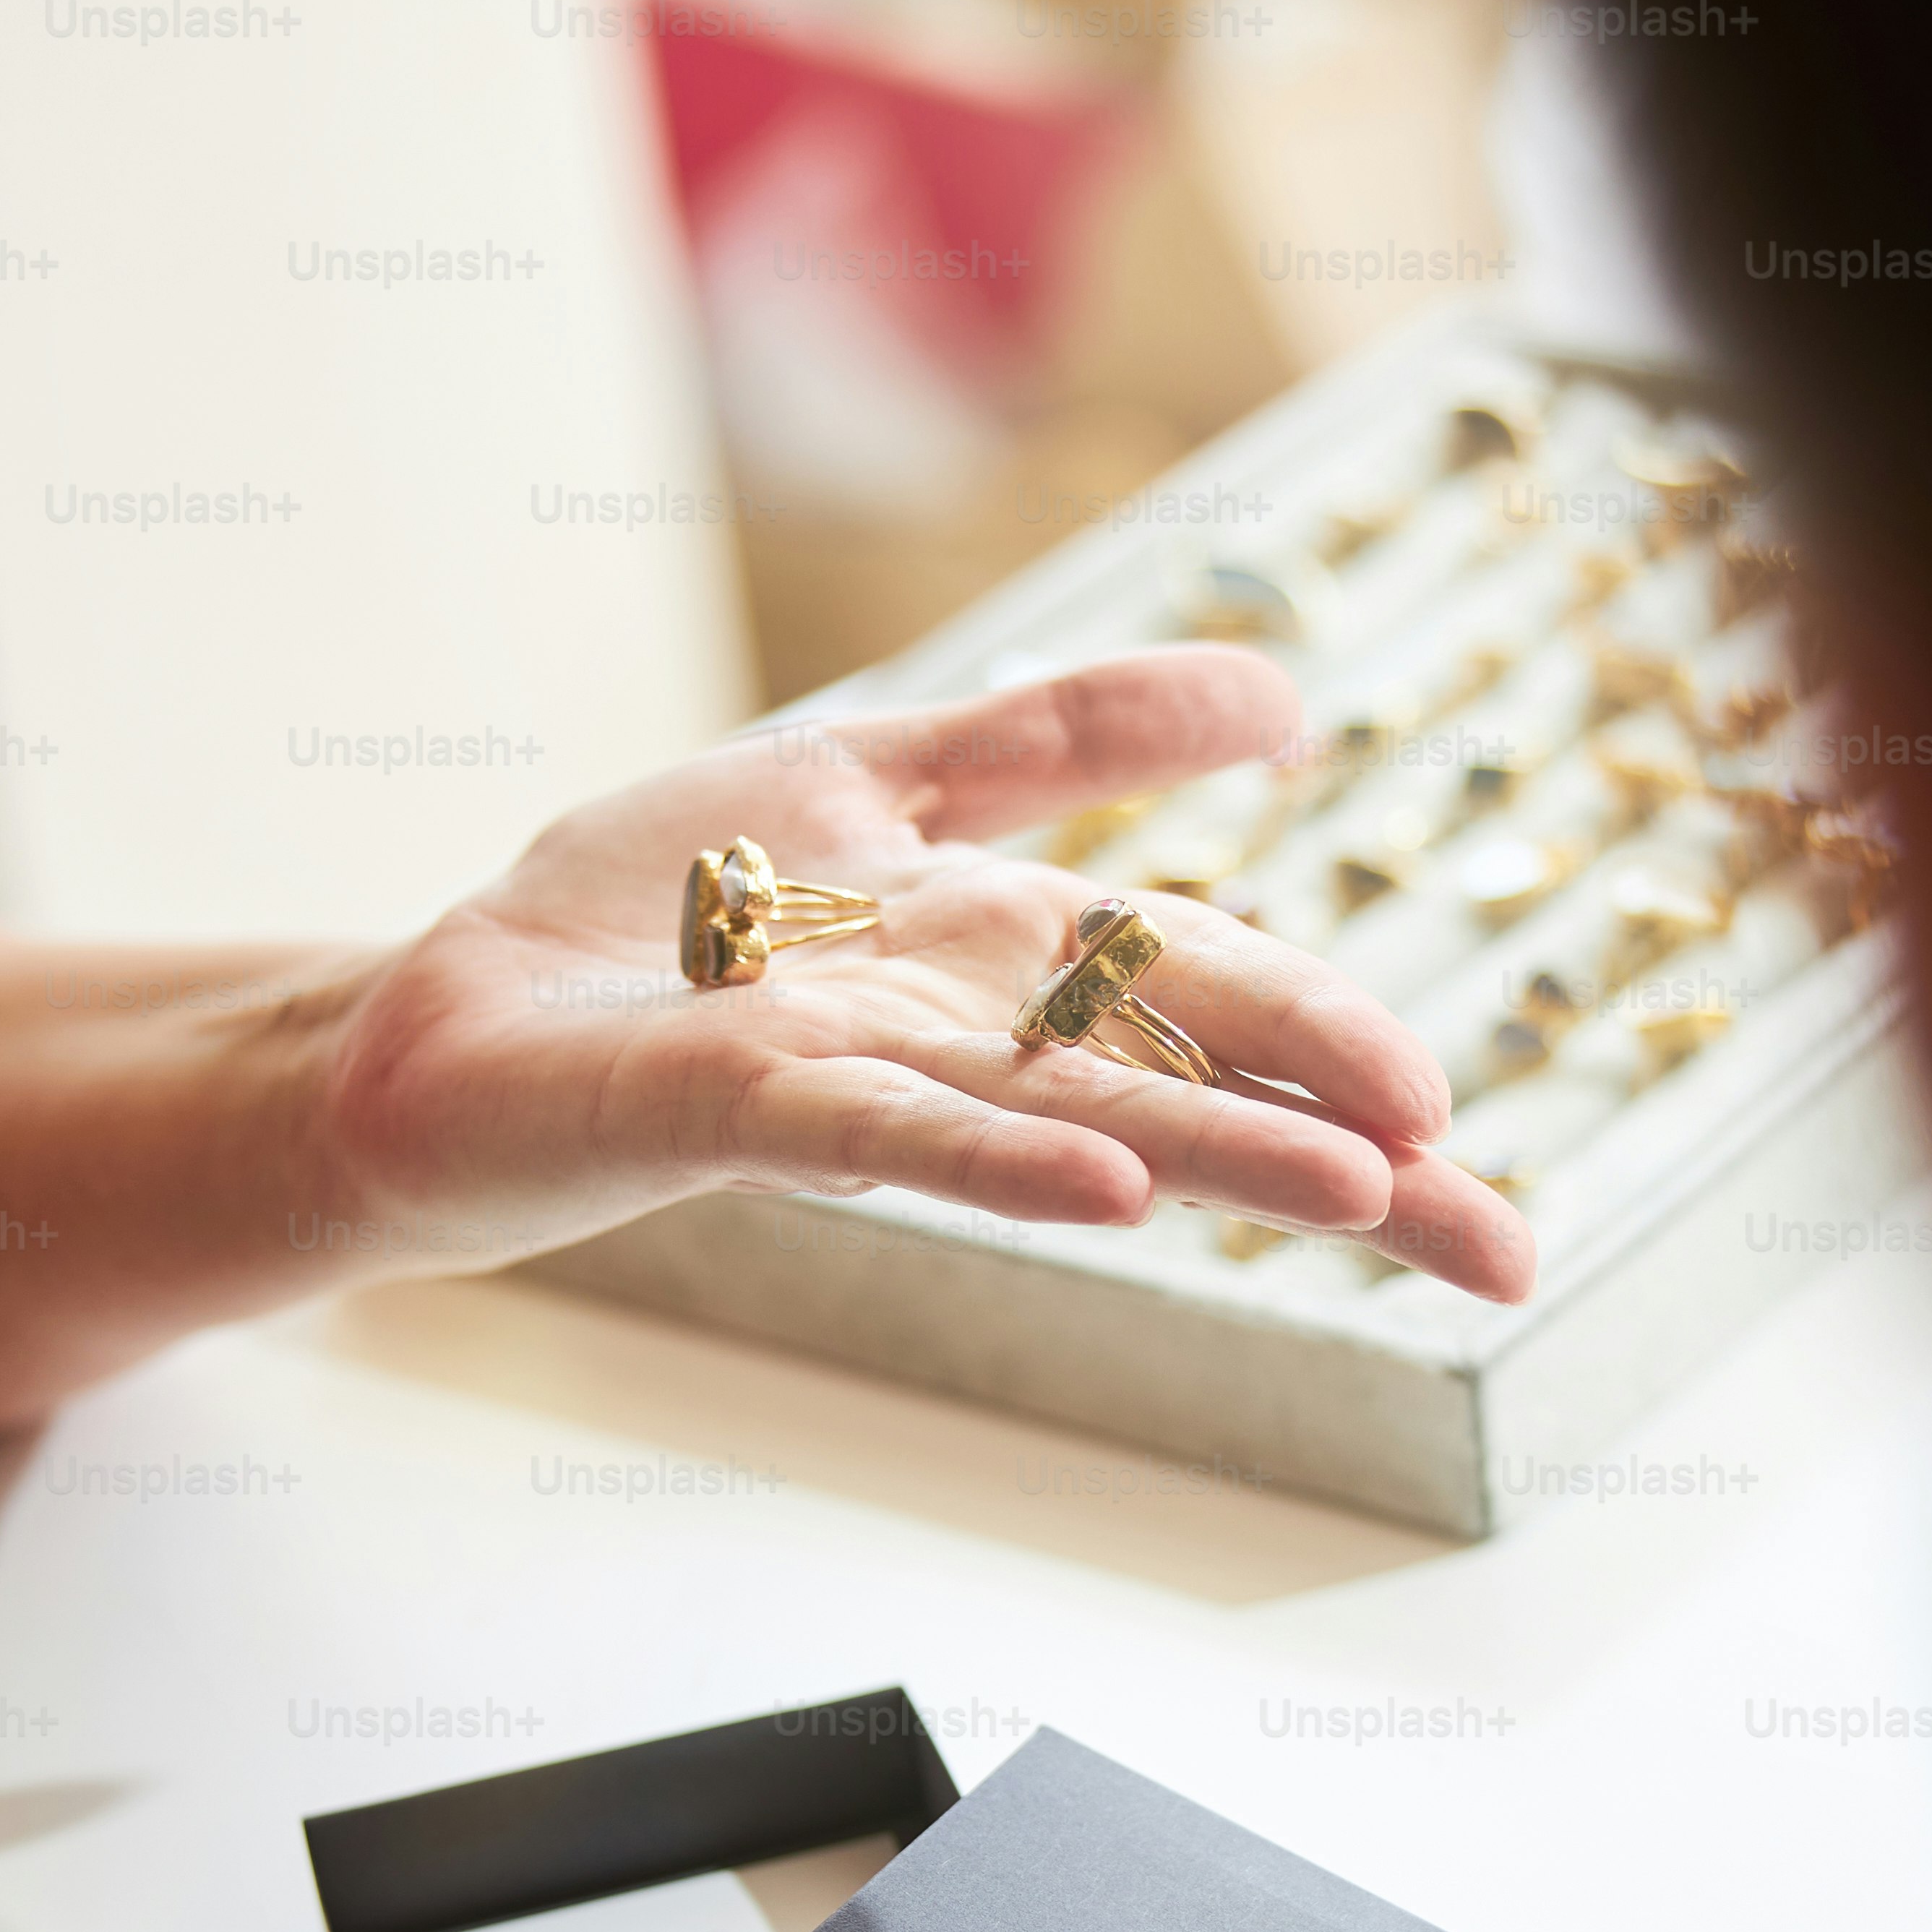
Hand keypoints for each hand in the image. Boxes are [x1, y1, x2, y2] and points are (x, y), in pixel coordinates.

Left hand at [318, 645, 1534, 1299]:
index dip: (1347, 1062)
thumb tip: (1283, 689)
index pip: (1218, 1004)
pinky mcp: (724, 1103)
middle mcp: (956, 1045)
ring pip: (1068, 1123)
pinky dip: (999, 1164)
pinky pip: (883, 1131)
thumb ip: (1074, 729)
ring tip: (1367, 1199)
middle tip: (1495, 1243)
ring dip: (1220, 1156)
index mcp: (1007, 967)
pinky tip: (1115, 1203)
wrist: (435, 1012)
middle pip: (1182, 1092)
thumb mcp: (880, 771)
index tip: (1470, 1135)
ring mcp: (852, 1082)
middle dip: (1345, 1164)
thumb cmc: (648, 921)